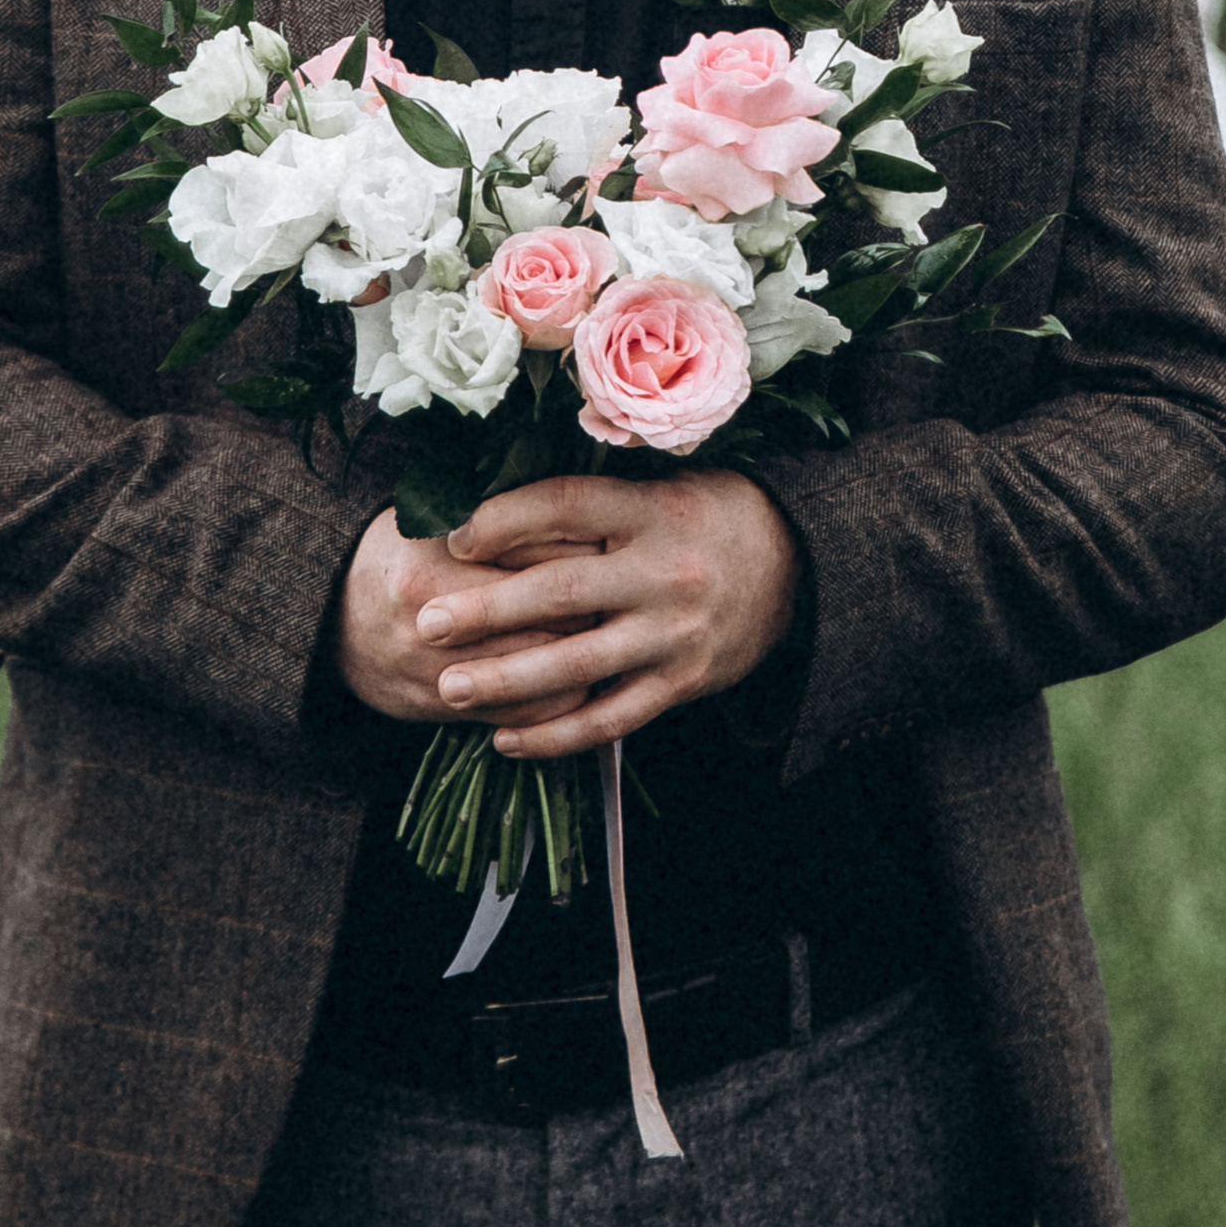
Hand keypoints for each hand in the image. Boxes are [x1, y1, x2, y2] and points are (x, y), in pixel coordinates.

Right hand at [334, 506, 610, 733]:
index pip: (535, 554)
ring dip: (589, 656)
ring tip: (614, 634)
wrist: (326, 620)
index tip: (619, 542)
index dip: (587, 548)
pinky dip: (562, 702)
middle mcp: (435, 621)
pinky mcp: (445, 709)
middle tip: (626, 591)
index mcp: (434, 562)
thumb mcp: (428, 517)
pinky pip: (524, 714)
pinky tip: (583, 678)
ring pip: (543, 672)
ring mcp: (439, 672)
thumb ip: (494, 516)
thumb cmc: (395, 555)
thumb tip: (581, 512)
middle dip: (597, 604)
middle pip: (548, 616)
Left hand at [354, 470, 801, 760]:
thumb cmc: (706, 516)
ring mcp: (675, 634)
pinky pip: (611, 718)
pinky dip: (556, 735)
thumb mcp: (660, 486)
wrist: (799, 562)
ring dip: (508, 680)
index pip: (567, 505)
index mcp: (654, 510)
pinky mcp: (683, 683)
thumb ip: (589, 503)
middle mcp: (665, 572)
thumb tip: (489, 511)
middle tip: (426, 622)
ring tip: (449, 689)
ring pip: (579, 665)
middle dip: (487, 610)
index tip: (453, 537)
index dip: (504, 519)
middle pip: (562, 591)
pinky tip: (506, 740)